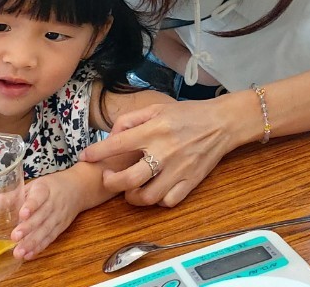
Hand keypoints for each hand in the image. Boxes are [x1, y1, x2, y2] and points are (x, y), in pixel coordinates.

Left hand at [11, 174, 86, 259]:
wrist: (79, 188)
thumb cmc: (50, 187)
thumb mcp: (33, 186)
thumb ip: (11, 196)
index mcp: (45, 188)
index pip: (39, 196)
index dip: (31, 205)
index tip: (22, 213)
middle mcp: (53, 202)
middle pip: (42, 216)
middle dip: (29, 227)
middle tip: (15, 237)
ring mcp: (59, 216)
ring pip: (46, 229)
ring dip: (33, 242)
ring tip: (19, 252)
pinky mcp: (61, 226)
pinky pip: (50, 237)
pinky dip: (40, 247)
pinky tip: (29, 254)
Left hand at [81, 99, 237, 206]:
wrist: (223, 123)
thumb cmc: (188, 113)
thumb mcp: (158, 107)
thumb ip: (132, 119)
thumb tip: (112, 135)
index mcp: (155, 130)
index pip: (117, 145)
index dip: (97, 153)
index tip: (86, 157)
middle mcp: (164, 151)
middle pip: (128, 179)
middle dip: (111, 182)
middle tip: (108, 177)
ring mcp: (178, 169)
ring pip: (147, 196)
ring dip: (132, 196)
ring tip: (130, 188)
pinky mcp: (191, 181)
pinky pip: (168, 201)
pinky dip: (157, 200)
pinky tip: (155, 190)